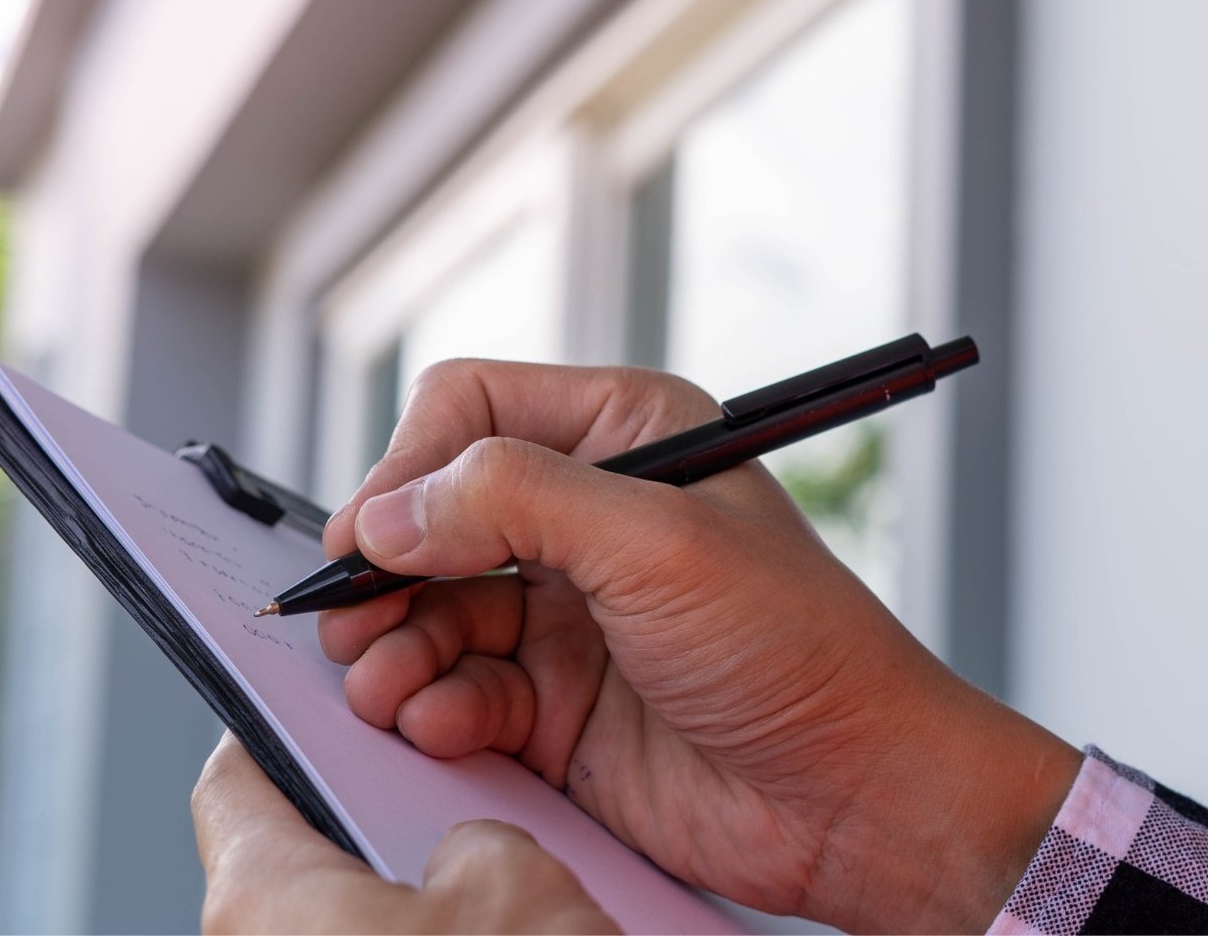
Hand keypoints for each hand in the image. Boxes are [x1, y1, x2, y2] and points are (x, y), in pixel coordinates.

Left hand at [192, 732, 620, 933]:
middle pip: (291, 870)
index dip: (276, 735)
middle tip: (442, 811)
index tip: (309, 713)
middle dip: (370, 837)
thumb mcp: (518, 877)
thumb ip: (469, 835)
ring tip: (491, 905)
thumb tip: (464, 857)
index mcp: (261, 897)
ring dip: (402, 917)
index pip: (232, 785)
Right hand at [316, 360, 1078, 931]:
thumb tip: (391, 511)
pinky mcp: (554, 707)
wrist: (856, 797)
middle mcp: (588, 518)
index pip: (471, 410)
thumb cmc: (800, 648)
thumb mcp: (659, 543)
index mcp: (626, 436)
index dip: (409, 466)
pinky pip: (454, 692)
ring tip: (386, 684)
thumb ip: (516, 502)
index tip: (371, 534)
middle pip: (430, 516)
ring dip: (392, 647)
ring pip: (428, 610)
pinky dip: (430, 708)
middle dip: (383, 568)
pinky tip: (440, 725)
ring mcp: (567, 616)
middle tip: (350, 617)